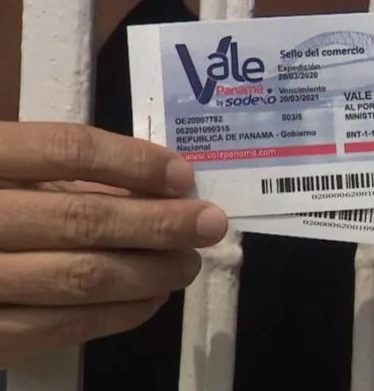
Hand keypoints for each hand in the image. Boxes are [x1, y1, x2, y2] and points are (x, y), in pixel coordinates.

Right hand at [0, 121, 226, 367]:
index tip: (183, 174)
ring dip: (150, 272)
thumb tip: (150, 187)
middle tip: (210, 224)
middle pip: (82, 219)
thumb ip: (58, 169)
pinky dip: (117, 315)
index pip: (65, 149)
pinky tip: (151, 298)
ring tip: (189, 261)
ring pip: (79, 279)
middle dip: (159, 223)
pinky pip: (58, 328)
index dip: (133, 161)